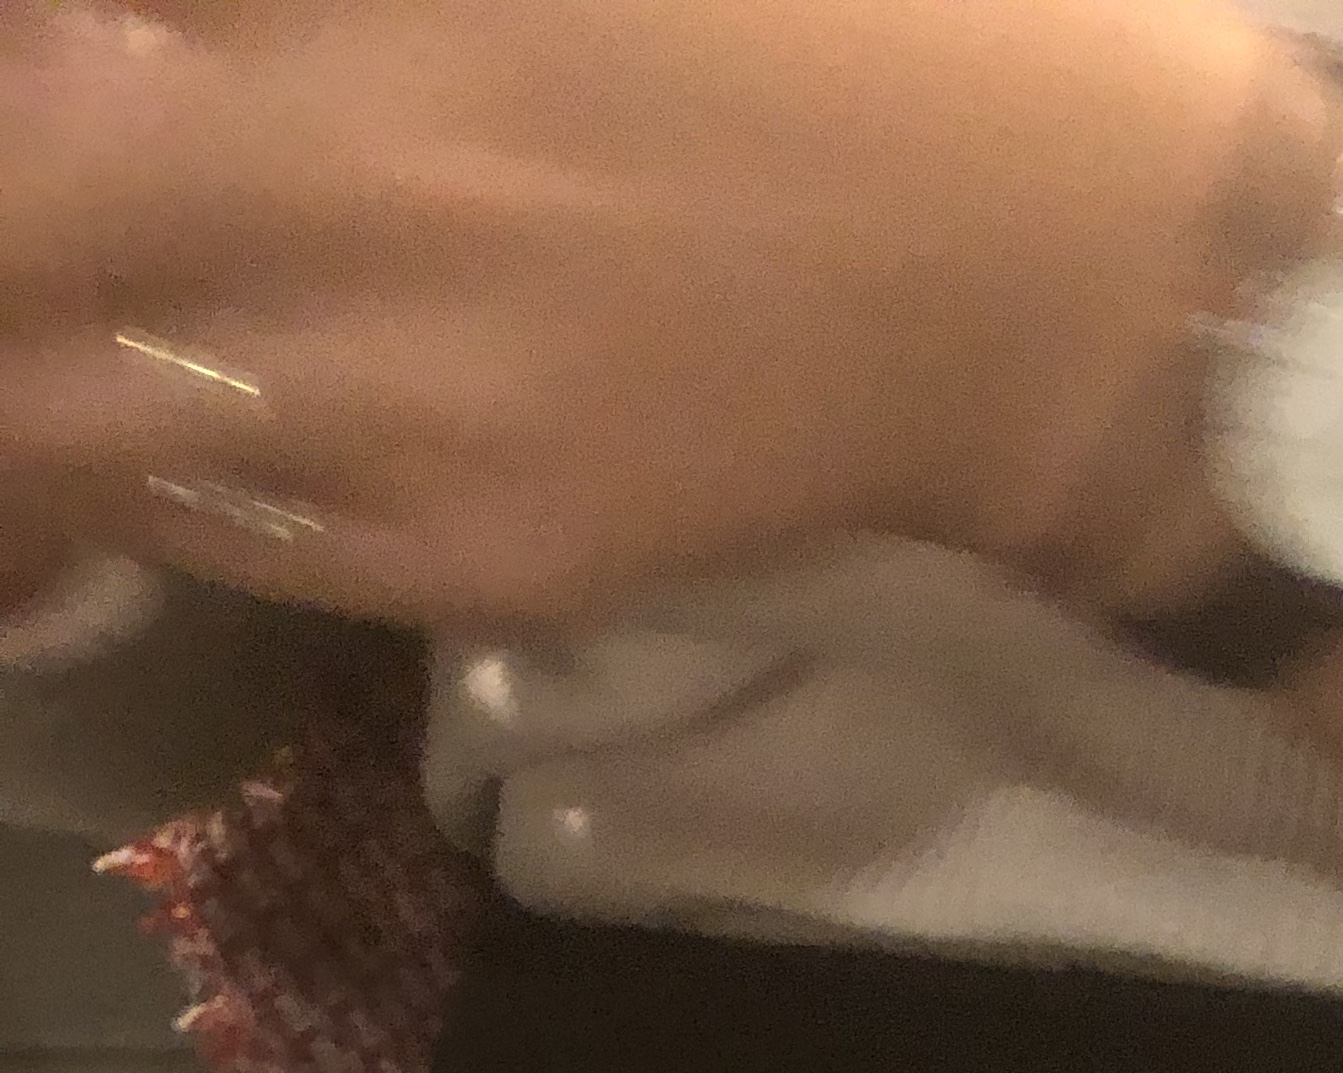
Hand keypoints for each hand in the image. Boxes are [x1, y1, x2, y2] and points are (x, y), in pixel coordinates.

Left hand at [0, 0, 1266, 630]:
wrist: (1050, 262)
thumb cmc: (815, 18)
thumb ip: (281, 13)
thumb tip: (100, 51)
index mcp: (369, 54)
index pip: (46, 119)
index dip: (16, 123)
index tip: (44, 103)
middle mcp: (363, 226)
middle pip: (22, 262)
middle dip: (4, 263)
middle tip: (26, 245)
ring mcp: (421, 426)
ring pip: (78, 442)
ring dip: (35, 391)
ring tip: (54, 346)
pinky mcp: (492, 559)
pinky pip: (235, 537)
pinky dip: (152, 481)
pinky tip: (169, 418)